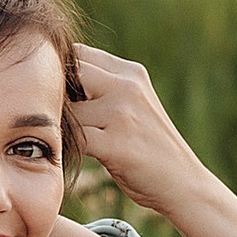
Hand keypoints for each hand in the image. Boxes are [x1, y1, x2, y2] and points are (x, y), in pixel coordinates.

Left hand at [68, 47, 219, 224]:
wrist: (184, 183)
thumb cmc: (150, 146)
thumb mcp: (135, 103)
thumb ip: (105, 86)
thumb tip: (56, 79)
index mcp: (131, 73)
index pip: (79, 54)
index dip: (60, 73)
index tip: (56, 96)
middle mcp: (128, 87)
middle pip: (69, 74)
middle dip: (56, 96)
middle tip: (53, 119)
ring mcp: (122, 115)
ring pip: (68, 109)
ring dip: (60, 126)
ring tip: (61, 140)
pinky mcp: (115, 146)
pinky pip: (74, 139)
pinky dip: (66, 148)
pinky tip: (69, 156)